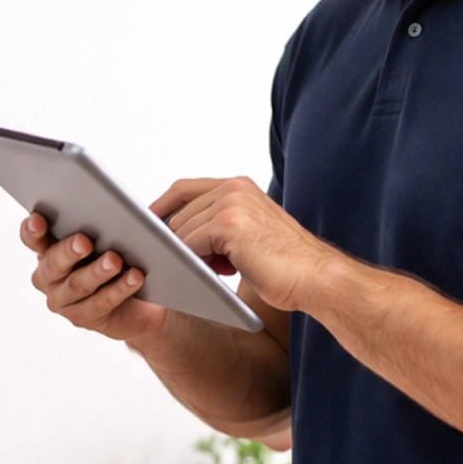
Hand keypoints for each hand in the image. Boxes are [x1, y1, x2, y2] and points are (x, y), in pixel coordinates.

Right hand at [20, 213, 168, 341]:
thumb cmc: (118, 260)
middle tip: (85, 241)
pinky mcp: (83, 318)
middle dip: (69, 251)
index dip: (32, 230)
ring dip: (97, 271)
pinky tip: (134, 277)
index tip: (38, 219)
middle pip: (54, 263)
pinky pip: (101, 302)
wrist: (138, 303)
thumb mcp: (109, 238)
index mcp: (48, 249)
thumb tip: (128, 210)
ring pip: (78, 284)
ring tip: (115, 260)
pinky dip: (119, 288)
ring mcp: (63, 300)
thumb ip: (108, 222)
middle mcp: (49, 277)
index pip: (33, 238)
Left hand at [149, 176, 334, 313]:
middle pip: (179, 212)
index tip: (147, 227)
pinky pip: (189, 244)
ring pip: (181, 231)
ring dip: (188, 255)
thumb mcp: (247, 236)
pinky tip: (217, 273)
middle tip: (193, 264)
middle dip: (177, 241)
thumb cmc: (285, 264)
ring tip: (216, 270)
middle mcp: (234, 188)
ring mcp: (231, 204)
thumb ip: (218, 227)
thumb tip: (178, 237)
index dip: (162, 208)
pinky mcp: (228, 225)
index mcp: (239, 186)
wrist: (316, 277)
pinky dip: (193, 263)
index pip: (185, 189)